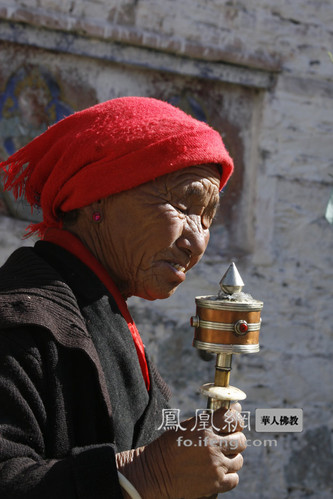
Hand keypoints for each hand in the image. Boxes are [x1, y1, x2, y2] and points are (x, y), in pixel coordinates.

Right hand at [116, 404, 245, 498]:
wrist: (154, 474)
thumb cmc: (169, 446)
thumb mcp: (187, 426)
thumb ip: (211, 418)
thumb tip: (236, 407)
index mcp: (204, 428)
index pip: (233, 418)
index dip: (236, 419)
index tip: (233, 422)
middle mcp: (212, 446)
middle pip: (241, 440)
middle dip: (235, 440)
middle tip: (225, 442)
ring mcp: (215, 466)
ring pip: (239, 460)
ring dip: (231, 458)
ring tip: (218, 458)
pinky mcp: (216, 485)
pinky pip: (235, 478)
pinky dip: (229, 475)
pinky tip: (218, 472)